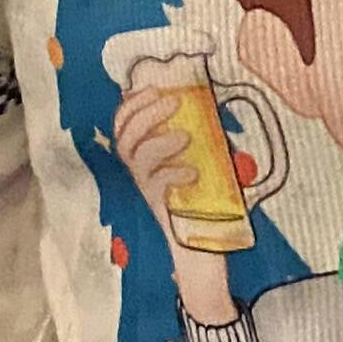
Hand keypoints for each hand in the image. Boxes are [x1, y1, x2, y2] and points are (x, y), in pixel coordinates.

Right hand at [114, 77, 237, 325]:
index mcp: (148, 162)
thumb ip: (205, 144)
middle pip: (125, 139)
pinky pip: (156, 187)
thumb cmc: (208, 208)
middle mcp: (142, 176)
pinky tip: (191, 173)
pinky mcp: (162, 210)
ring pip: (136, 159)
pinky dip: (172, 174)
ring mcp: (150, 193)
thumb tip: (219, 109)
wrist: (205, 254)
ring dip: (157, 140)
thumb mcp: (206, 168)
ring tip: (184, 135)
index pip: (123, 127)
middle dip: (143, 113)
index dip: (130, 105)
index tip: (149, 87)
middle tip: (172, 100)